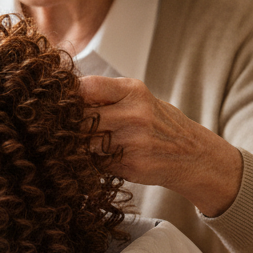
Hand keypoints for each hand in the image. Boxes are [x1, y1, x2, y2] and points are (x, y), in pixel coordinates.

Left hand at [79, 75, 243, 216]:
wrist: (191, 154)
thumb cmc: (157, 123)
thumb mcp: (138, 99)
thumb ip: (106, 96)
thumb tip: (63, 97)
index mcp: (133, 91)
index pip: (87, 87)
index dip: (69, 96)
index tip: (61, 103)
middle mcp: (133, 114)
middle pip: (82, 118)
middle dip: (70, 124)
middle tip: (63, 128)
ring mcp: (132, 141)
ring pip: (85, 143)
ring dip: (77, 145)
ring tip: (80, 144)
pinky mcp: (130, 165)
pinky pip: (95, 162)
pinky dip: (90, 162)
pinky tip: (98, 158)